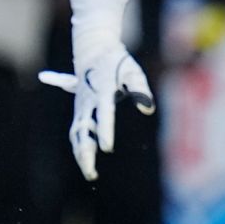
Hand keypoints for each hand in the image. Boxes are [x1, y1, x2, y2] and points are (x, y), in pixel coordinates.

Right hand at [38, 44, 153, 180]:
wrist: (93, 50)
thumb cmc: (117, 62)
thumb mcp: (132, 71)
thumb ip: (140, 89)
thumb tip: (147, 109)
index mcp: (102, 92)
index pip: (104, 115)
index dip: (105, 131)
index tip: (107, 148)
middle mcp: (87, 101)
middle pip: (83, 130)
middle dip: (86, 152)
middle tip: (91, 172)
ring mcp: (81, 106)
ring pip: (77, 133)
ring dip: (81, 153)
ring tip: (90, 173)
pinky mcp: (80, 110)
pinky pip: (77, 131)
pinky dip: (79, 146)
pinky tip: (85, 162)